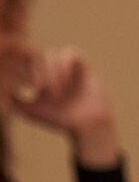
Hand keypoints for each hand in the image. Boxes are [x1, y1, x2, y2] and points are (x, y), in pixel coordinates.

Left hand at [7, 45, 119, 166]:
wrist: (88, 127)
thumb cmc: (61, 121)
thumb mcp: (33, 112)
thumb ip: (15, 101)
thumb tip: (3, 90)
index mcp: (40, 74)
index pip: (27, 57)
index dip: (24, 61)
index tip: (29, 78)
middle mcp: (53, 68)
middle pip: (40, 56)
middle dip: (41, 72)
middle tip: (44, 90)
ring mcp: (69, 66)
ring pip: (54, 54)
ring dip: (54, 71)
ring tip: (58, 91)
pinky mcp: (84, 67)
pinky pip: (72, 54)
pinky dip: (67, 65)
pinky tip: (67, 81)